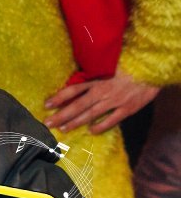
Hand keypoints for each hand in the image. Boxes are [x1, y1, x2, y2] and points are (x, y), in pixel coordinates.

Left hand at [44, 69, 160, 133]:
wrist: (150, 70)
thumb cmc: (127, 67)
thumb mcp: (107, 66)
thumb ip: (93, 75)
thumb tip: (76, 80)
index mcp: (97, 80)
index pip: (73, 89)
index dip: (59, 97)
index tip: (46, 104)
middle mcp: (103, 91)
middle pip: (78, 105)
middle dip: (62, 115)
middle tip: (48, 123)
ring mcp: (115, 101)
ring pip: (91, 114)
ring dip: (76, 122)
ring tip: (63, 129)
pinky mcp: (127, 109)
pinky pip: (112, 120)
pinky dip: (101, 126)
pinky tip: (91, 131)